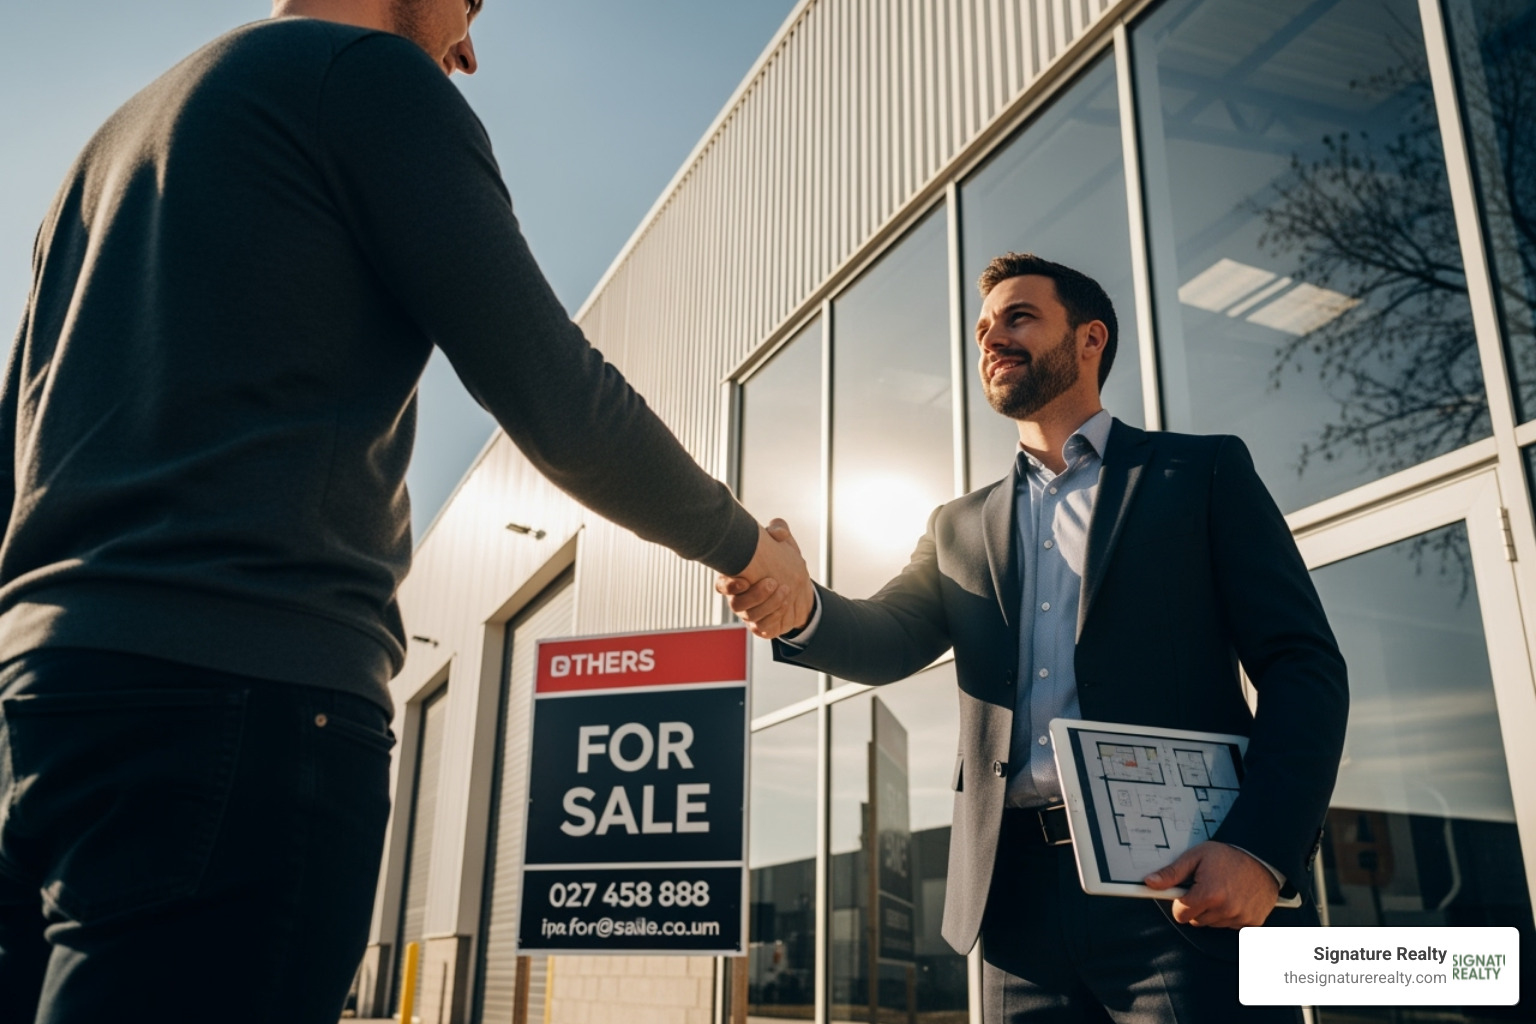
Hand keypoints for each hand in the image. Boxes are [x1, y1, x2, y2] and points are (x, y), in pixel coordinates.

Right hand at [715, 519, 812, 638]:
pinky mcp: (763, 626)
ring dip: (769, 605)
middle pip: (736, 604)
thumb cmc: (783, 563)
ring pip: (751, 616)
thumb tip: (777, 532)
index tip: (744, 580)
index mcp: (737, 579)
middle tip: (772, 582)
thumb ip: (779, 530)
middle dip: (755, 595)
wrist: (799, 588)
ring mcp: (750, 614)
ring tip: (785, 590)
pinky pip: (763, 628)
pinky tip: (786, 605)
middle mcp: (739, 599)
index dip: (728, 585)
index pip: (722, 585)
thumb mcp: (783, 544)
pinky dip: (774, 618)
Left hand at [1143, 841, 1279, 928]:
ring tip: (1222, 891)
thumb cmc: (1228, 856)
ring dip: (1213, 912)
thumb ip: (1172, 873)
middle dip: (1196, 907)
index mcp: (1209, 894)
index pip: (1180, 914)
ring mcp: (1240, 918)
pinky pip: (1230, 926)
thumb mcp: (1196, 857)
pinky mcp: (1252, 923)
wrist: (1262, 858)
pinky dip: (1229, 916)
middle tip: (1206, 887)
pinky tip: (1234, 899)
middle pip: (1195, 921)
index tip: (1185, 893)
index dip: (1179, 903)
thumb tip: (1150, 882)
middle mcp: (1226, 909)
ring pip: (1212, 924)